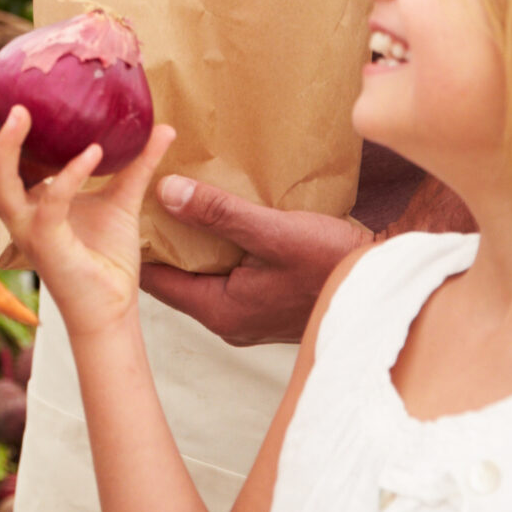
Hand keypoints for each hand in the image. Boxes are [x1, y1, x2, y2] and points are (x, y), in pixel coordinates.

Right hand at [0, 95, 177, 335]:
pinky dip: (70, 174)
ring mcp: (28, 229)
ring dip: (4, 146)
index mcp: (25, 201)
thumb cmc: (109, 258)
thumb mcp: (123, 199)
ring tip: (21, 112)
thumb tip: (164, 126)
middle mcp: (17, 213)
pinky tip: (94, 152)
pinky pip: (51, 202)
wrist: (114, 308)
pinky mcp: (49, 243)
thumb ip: (137, 163)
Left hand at [137, 177, 367, 345]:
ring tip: (176, 197)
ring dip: (192, 240)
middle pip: (176, 276)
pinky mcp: (264, 302)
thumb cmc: (332, 261)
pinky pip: (226, 273)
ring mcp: (247, 313)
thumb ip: (218, 214)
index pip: (156, 281)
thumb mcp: (273, 231)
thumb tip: (166, 192)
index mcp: (221, 310)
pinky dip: (217, 247)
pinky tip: (217, 217)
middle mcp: (228, 319)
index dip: (139, 244)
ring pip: (202, 273)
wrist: (385, 284)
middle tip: (144, 195)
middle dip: (163, 238)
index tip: (126, 208)